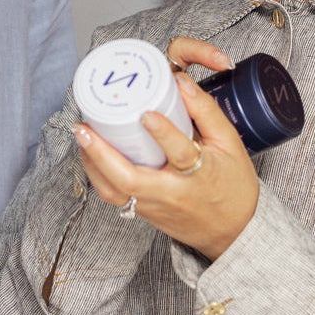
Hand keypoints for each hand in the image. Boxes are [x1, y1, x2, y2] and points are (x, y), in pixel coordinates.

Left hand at [73, 37, 258, 261]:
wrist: (232, 232)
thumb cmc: (233, 186)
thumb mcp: (230, 145)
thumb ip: (206, 113)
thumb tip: (182, 82)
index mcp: (200, 175)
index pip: (179, 153)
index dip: (163, 133)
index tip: (145, 113)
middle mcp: (172, 194)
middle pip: (130, 180)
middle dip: (102, 154)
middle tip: (84, 128)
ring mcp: (153, 206)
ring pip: (114, 191)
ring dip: (92, 164)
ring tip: (81, 135)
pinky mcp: (143, 212)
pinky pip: (114, 196)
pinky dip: (98, 175)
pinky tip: (90, 154)